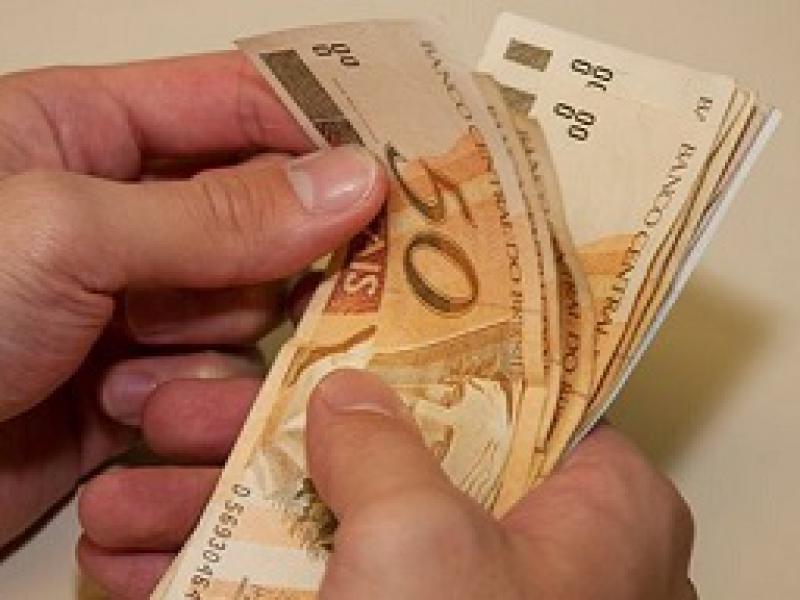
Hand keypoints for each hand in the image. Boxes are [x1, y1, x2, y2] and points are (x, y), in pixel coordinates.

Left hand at [0, 53, 385, 547]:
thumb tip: (348, 182)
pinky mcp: (133, 386)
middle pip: (258, 220)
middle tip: (324, 295)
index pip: (236, 105)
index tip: (399, 169)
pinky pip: (215, 380)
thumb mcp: (60, 232)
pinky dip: (194, 401)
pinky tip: (127, 413)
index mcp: (85, 134)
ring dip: (217, 349)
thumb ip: (213, 213)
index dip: (319, 129)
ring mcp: (129, 304)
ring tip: (140, 375)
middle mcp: (118, 216)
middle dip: (280, 265)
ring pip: (246, 311)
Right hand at [79, 370, 695, 599]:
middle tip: (181, 417)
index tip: (333, 332)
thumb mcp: (424, 540)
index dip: (415, 354)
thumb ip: (383, 441)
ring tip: (129, 502)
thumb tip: (348, 391)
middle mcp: (543, 552)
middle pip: (397, 456)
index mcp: (600, 504)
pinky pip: (325, 590)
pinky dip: (240, 581)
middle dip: (267, 442)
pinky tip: (150, 568)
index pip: (509, 389)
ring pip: (343, 527)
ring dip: (226, 514)